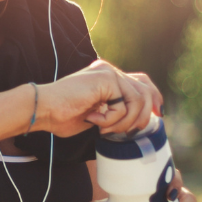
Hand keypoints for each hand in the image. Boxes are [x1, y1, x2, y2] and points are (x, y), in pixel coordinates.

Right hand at [34, 60, 163, 137]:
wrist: (44, 110)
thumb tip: (139, 120)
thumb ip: (115, 112)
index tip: (158, 114)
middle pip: (145, 90)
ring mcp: (109, 73)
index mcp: (107, 78)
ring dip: (122, 122)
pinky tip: (92, 117)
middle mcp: (110, 71)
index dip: (154, 97)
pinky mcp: (106, 78)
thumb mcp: (97, 116)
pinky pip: (122, 105)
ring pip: (137, 101)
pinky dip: (109, 119)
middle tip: (121, 130)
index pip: (142, 82)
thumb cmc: (62, 117)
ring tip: (102, 126)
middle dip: (141, 116)